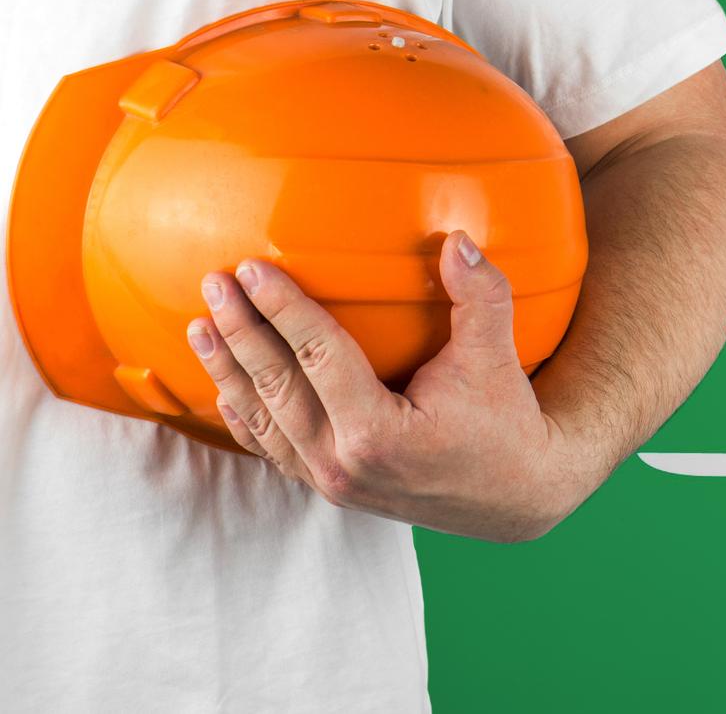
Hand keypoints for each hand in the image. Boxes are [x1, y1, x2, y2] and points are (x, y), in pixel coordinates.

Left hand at [186, 232, 578, 541]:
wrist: (515, 496)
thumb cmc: (507, 423)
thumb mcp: (497, 357)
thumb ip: (480, 296)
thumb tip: (457, 240)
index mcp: (378, 433)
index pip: (317, 357)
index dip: (282, 309)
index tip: (252, 269)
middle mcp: (344, 464)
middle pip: (276, 388)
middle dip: (240, 332)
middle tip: (214, 284)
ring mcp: (333, 482)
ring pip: (264, 421)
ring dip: (229, 372)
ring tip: (201, 326)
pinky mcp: (333, 488)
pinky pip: (275, 450)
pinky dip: (245, 416)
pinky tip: (226, 387)